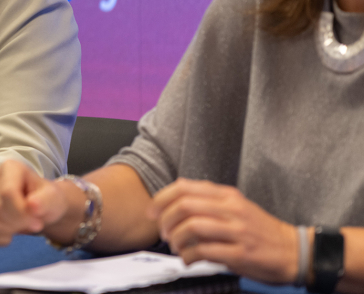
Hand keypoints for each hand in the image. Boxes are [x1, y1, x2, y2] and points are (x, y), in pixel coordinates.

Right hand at [0, 160, 69, 246]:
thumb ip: (46, 200)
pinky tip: (11, 234)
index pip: (7, 193)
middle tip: (33, 223)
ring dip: (9, 231)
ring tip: (22, 225)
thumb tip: (33, 205)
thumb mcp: (53, 197)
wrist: (41, 207)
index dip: (22, 212)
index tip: (37, 221)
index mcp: (9, 168)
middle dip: (18, 223)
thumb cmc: (47, 198)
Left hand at [149, 178, 298, 282]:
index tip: (153, 211)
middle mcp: (231, 209)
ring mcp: (236, 231)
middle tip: (163, 232)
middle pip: (184, 206)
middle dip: (165, 220)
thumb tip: (175, 200)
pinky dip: (188, 256)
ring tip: (176, 247)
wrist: (295, 251)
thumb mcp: (236, 206)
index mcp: (227, 195)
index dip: (161, 199)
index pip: (184, 187)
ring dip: (176, 239)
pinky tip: (188, 260)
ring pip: (192, 227)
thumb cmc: (261, 231)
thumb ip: (209, 201)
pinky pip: (204, 251)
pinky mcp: (240, 253)